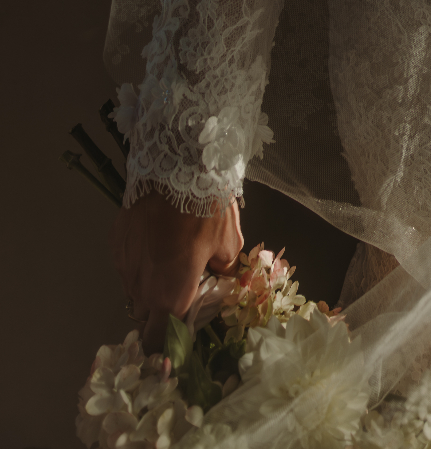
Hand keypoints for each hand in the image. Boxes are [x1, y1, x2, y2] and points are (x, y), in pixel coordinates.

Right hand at [112, 190, 243, 352]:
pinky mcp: (115, 247)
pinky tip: (155, 241)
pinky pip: (127, 266)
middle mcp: (142, 290)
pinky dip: (139, 262)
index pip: (159, 341)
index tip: (177, 338)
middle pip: (146, 317)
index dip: (167, 346)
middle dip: (160, 312)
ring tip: (168, 260)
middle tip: (178, 291)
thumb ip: (223, 270)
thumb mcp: (228, 244)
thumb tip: (221, 277)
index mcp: (171, 298)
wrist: (174, 171)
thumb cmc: (206, 211)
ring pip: (134, 291)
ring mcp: (124, 268)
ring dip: (149, 286)